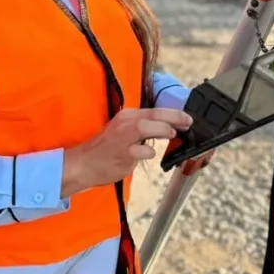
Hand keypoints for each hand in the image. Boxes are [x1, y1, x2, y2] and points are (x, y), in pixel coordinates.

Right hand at [61, 108, 191, 196]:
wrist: (84, 163)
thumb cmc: (106, 148)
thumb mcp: (123, 130)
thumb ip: (143, 128)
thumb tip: (167, 129)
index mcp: (127, 116)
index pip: (154, 110)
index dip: (173, 113)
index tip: (187, 118)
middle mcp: (125, 123)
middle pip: (153, 115)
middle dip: (174, 118)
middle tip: (188, 123)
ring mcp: (123, 139)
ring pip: (146, 128)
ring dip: (162, 130)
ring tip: (172, 134)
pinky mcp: (122, 154)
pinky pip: (141, 152)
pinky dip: (148, 152)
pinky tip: (148, 154)